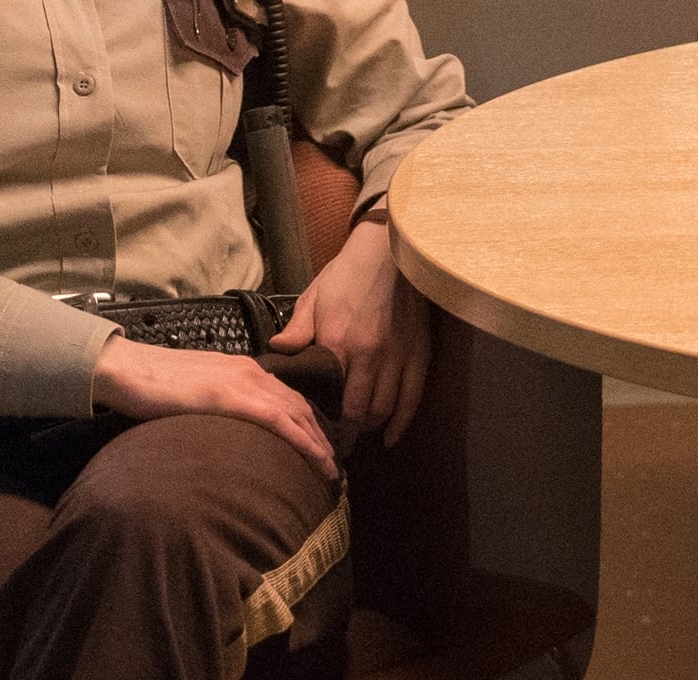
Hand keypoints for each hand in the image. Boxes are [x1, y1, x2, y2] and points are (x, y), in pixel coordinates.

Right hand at [92, 335, 338, 479]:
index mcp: (245, 370)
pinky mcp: (232, 396)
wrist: (125, 368)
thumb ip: (219, 404)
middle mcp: (253, 373)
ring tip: (332, 471)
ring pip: (298, 415)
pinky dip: (304, 441)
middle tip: (335, 467)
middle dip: (323, 438)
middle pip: (302, 408)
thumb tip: (228, 429)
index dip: (310, 425)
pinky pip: (280, 421)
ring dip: (320, 444)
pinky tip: (317, 460)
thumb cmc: (152, 384)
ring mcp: (244, 383)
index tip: (322, 449)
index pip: (290, 399)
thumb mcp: (197, 392)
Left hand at [270, 217, 430, 445]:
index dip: (324, 424)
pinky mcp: (420, 351)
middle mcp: (371, 355)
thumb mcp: (314, 296)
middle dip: (349, 435)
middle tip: (336, 448)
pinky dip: (403, 420)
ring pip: (387, 408)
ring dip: (372, 428)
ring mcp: (399, 355)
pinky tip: (392, 436)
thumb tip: (277, 353)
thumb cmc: (348, 272)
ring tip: (359, 436)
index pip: (331, 398)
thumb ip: (297, 330)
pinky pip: (414, 395)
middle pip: (361, 411)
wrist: (391, 248)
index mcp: (339, 343)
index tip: (315, 438)